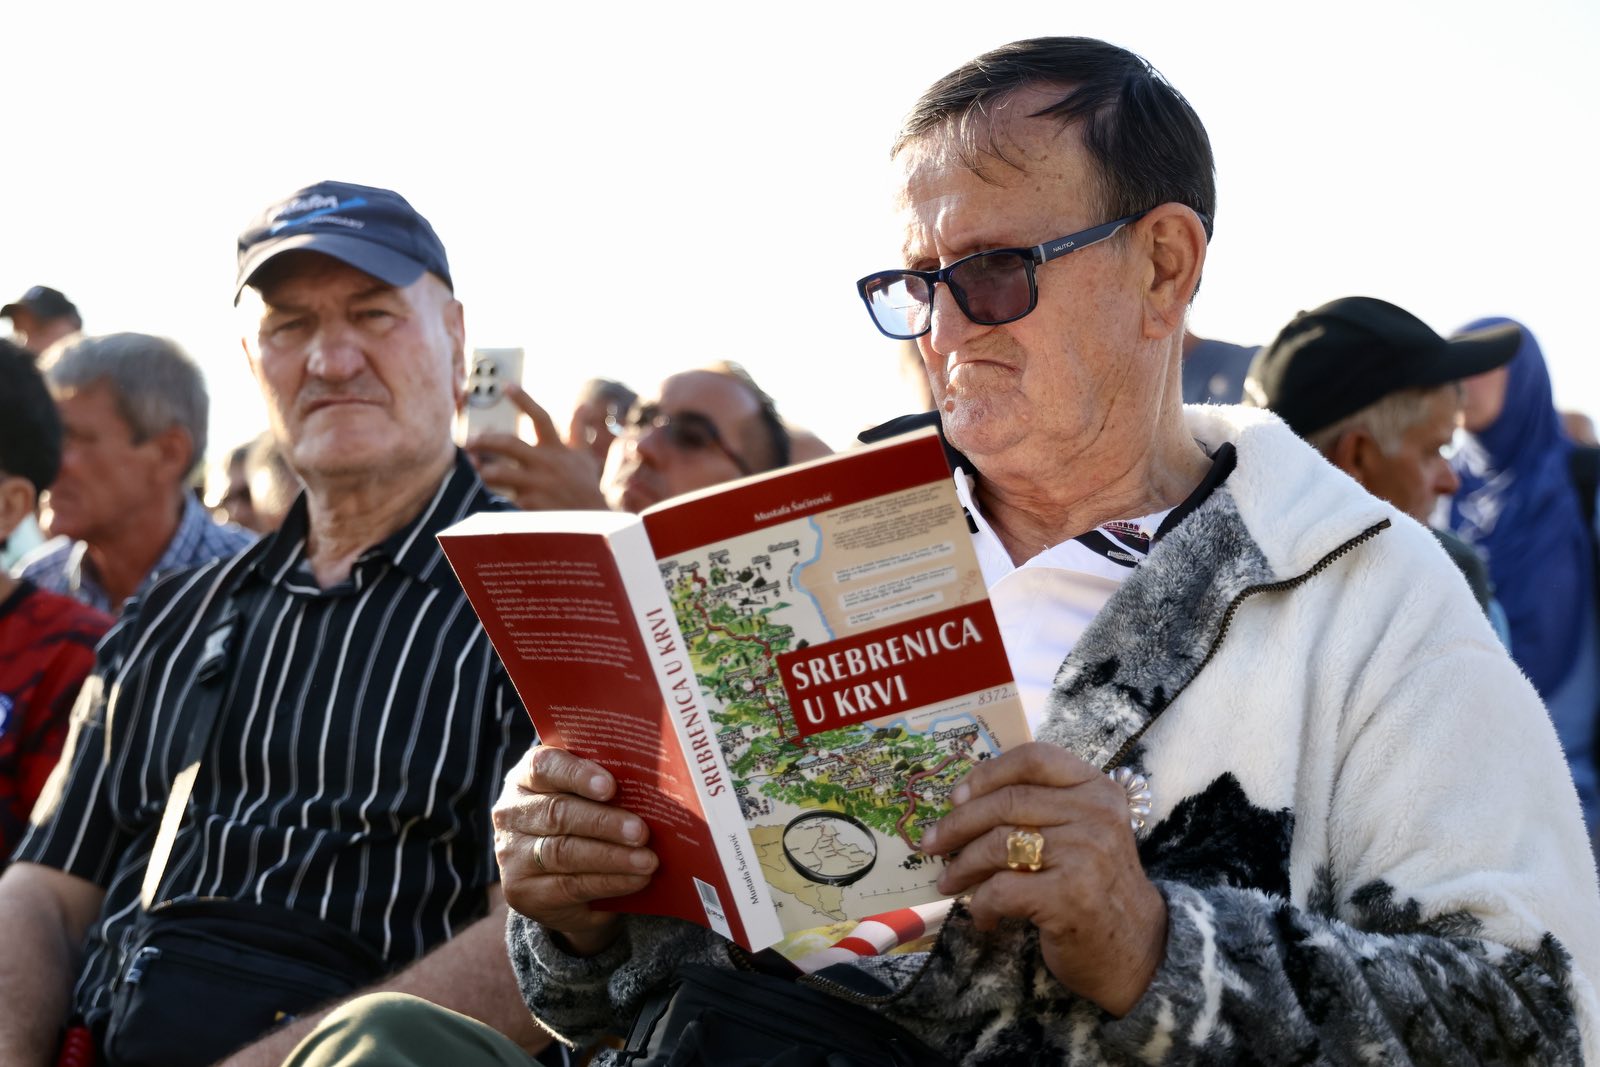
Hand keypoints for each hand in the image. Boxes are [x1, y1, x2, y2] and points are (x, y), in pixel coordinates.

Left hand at [467, 386, 608, 509]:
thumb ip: (579, 430)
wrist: (592, 522)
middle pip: (510, 444)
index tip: (506, 385)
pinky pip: (506, 498)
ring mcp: (537, 485)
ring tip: (474, 467)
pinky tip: (485, 494)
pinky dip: (495, 496)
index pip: (540, 417)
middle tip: (469, 440)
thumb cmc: (586, 486)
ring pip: (501, 474)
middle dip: (486, 440)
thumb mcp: (584, 456)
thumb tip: (584, 406)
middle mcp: (546, 463)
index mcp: (557, 448)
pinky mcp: (531, 506)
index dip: (524, 400)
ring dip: (485, 471)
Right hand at [492, 745, 657, 955]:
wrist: (556, 878)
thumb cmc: (581, 820)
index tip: (610, 786)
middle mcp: (511, 812)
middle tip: (642, 831)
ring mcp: (511, 854)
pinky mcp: (521, 891)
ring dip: (612, 856)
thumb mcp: (586, 797)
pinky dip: (609, 882)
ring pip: (564, 852)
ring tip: (647, 860)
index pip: (544, 766)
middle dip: (604, 822)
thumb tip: (654, 788)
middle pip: (557, 813)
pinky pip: (570, 885)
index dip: (577, 775)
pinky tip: (636, 880)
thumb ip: (605, 786)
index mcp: (526, 777)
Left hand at [920, 742, 1165, 1015]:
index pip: (1035, 758)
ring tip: (949, 881)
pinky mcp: (1070, 896)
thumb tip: (962, 802)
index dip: (987, 773)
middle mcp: (1096, 813)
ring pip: (998, 844)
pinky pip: (1002, 889)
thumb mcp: (1081, 832)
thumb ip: (1041, 808)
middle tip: (932, 843)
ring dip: (962, 866)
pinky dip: (981, 903)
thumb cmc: (1095, 886)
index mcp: (1097, 788)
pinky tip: (981, 915)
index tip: (957, 796)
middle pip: (1007, 802)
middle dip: (958, 824)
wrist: (1136, 949)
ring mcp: (1086, 853)